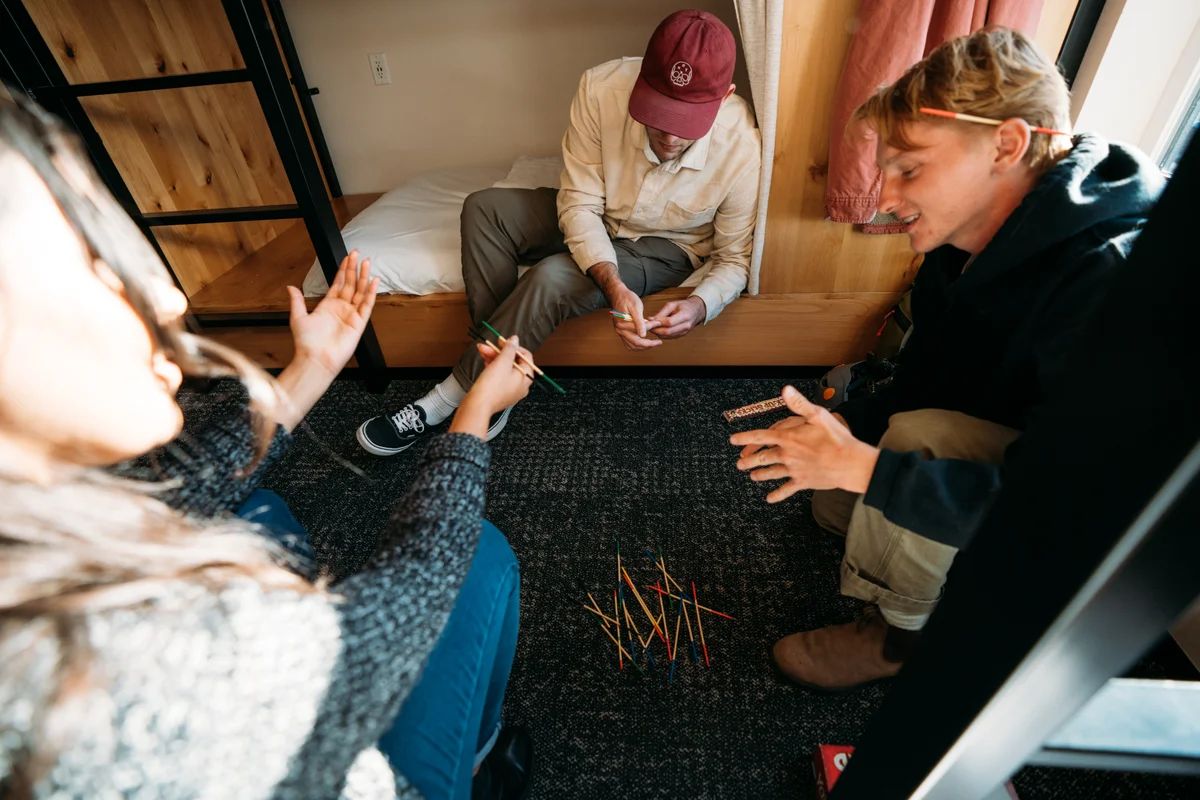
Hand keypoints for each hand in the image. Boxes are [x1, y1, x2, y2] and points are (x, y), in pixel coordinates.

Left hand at [287, 250, 377, 375]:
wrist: (315, 359)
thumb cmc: (307, 343)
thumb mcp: (297, 318)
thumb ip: (297, 301)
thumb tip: (290, 287)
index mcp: (328, 306)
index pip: (338, 283)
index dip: (343, 270)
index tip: (347, 258)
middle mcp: (341, 309)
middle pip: (351, 284)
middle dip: (354, 268)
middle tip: (358, 254)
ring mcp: (351, 315)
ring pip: (360, 292)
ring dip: (364, 277)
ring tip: (367, 263)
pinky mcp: (359, 323)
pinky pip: (367, 305)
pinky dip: (371, 293)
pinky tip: (374, 282)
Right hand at [449, 335, 534, 436]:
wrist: (477, 405)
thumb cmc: (492, 387)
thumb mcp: (502, 362)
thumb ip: (510, 349)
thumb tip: (515, 340)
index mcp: (526, 378)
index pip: (526, 357)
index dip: (514, 347)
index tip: (503, 341)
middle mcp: (520, 385)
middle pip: (513, 362)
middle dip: (499, 351)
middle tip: (489, 345)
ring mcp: (510, 389)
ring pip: (504, 368)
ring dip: (493, 357)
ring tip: (482, 350)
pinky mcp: (499, 392)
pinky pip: (498, 375)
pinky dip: (492, 366)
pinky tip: (484, 359)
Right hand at [609, 284, 662, 349]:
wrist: (618, 294)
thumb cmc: (627, 298)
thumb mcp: (636, 307)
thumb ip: (639, 322)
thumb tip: (643, 335)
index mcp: (622, 324)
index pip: (639, 332)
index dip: (651, 329)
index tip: (658, 324)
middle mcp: (620, 330)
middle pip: (635, 344)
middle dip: (649, 344)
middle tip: (659, 342)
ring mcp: (620, 332)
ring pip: (632, 346)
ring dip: (643, 347)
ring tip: (654, 343)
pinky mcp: (622, 332)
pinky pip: (629, 344)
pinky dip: (638, 345)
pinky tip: (646, 342)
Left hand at [647, 296, 704, 338]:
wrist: (696, 311)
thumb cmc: (684, 306)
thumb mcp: (672, 304)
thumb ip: (661, 313)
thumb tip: (650, 320)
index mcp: (685, 315)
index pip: (669, 322)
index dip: (658, 323)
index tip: (649, 321)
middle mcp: (686, 326)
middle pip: (668, 331)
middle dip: (656, 330)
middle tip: (647, 326)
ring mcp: (684, 332)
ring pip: (667, 336)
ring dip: (658, 333)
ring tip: (652, 327)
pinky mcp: (681, 335)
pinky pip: (670, 337)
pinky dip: (662, 334)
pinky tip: (658, 329)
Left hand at [729, 386, 879, 501]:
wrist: (850, 463)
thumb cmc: (836, 438)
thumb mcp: (818, 415)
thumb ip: (799, 404)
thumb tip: (785, 391)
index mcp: (788, 438)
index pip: (760, 437)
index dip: (745, 438)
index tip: (733, 440)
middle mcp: (787, 455)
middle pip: (762, 457)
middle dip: (749, 460)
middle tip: (739, 462)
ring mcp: (794, 470)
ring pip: (771, 473)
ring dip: (760, 475)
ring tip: (752, 476)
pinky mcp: (803, 482)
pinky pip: (786, 490)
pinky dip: (777, 495)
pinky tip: (769, 498)